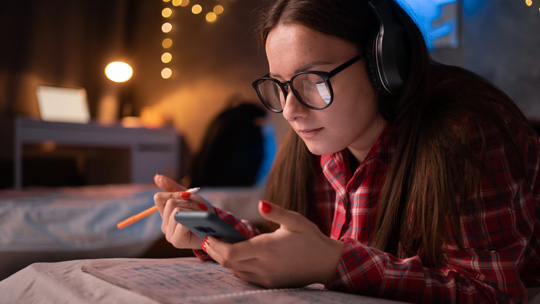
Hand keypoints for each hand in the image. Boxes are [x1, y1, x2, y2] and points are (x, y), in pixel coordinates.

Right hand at [153, 174, 212, 248]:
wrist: (217, 229)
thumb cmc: (203, 213)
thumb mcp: (189, 196)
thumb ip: (172, 187)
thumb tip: (156, 176)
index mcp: (165, 214)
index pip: (158, 198)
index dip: (176, 194)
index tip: (190, 197)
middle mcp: (165, 225)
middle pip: (170, 203)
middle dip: (188, 201)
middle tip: (201, 207)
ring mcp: (169, 234)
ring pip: (175, 211)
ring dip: (192, 209)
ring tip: (202, 215)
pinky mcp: (176, 241)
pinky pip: (179, 222)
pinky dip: (192, 218)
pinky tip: (200, 221)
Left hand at [203, 201, 342, 287]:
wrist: (328, 263)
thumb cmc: (312, 239)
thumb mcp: (296, 221)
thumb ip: (276, 212)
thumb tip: (260, 203)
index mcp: (267, 248)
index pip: (231, 252)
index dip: (215, 245)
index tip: (207, 235)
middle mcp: (264, 266)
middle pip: (228, 263)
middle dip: (214, 251)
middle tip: (207, 239)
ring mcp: (266, 277)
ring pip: (234, 271)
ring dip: (223, 259)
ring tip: (217, 245)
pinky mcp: (270, 283)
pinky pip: (245, 277)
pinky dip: (235, 267)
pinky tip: (234, 256)